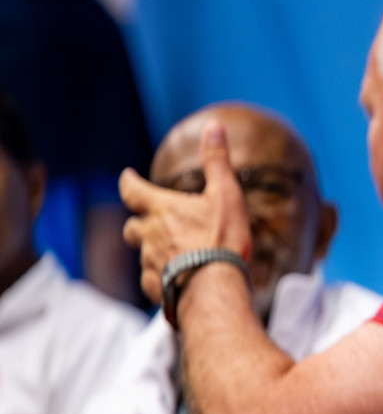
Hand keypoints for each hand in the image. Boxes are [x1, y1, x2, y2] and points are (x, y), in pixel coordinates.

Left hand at [120, 121, 251, 303]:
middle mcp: (149, 235)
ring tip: (168, 253)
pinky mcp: (156, 288)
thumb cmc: (221, 240)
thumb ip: (217, 161)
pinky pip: (151, 280)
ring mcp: (150, 263)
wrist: (215, 288)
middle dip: (139, 222)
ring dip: (150, 250)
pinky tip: (173, 279)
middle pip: (132, 226)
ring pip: (142, 254)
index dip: (128, 182)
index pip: (133, 190)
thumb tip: (215, 125)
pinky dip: (158, 277)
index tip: (127, 177)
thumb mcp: (226, 193)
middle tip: (148, 221)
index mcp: (162, 210)